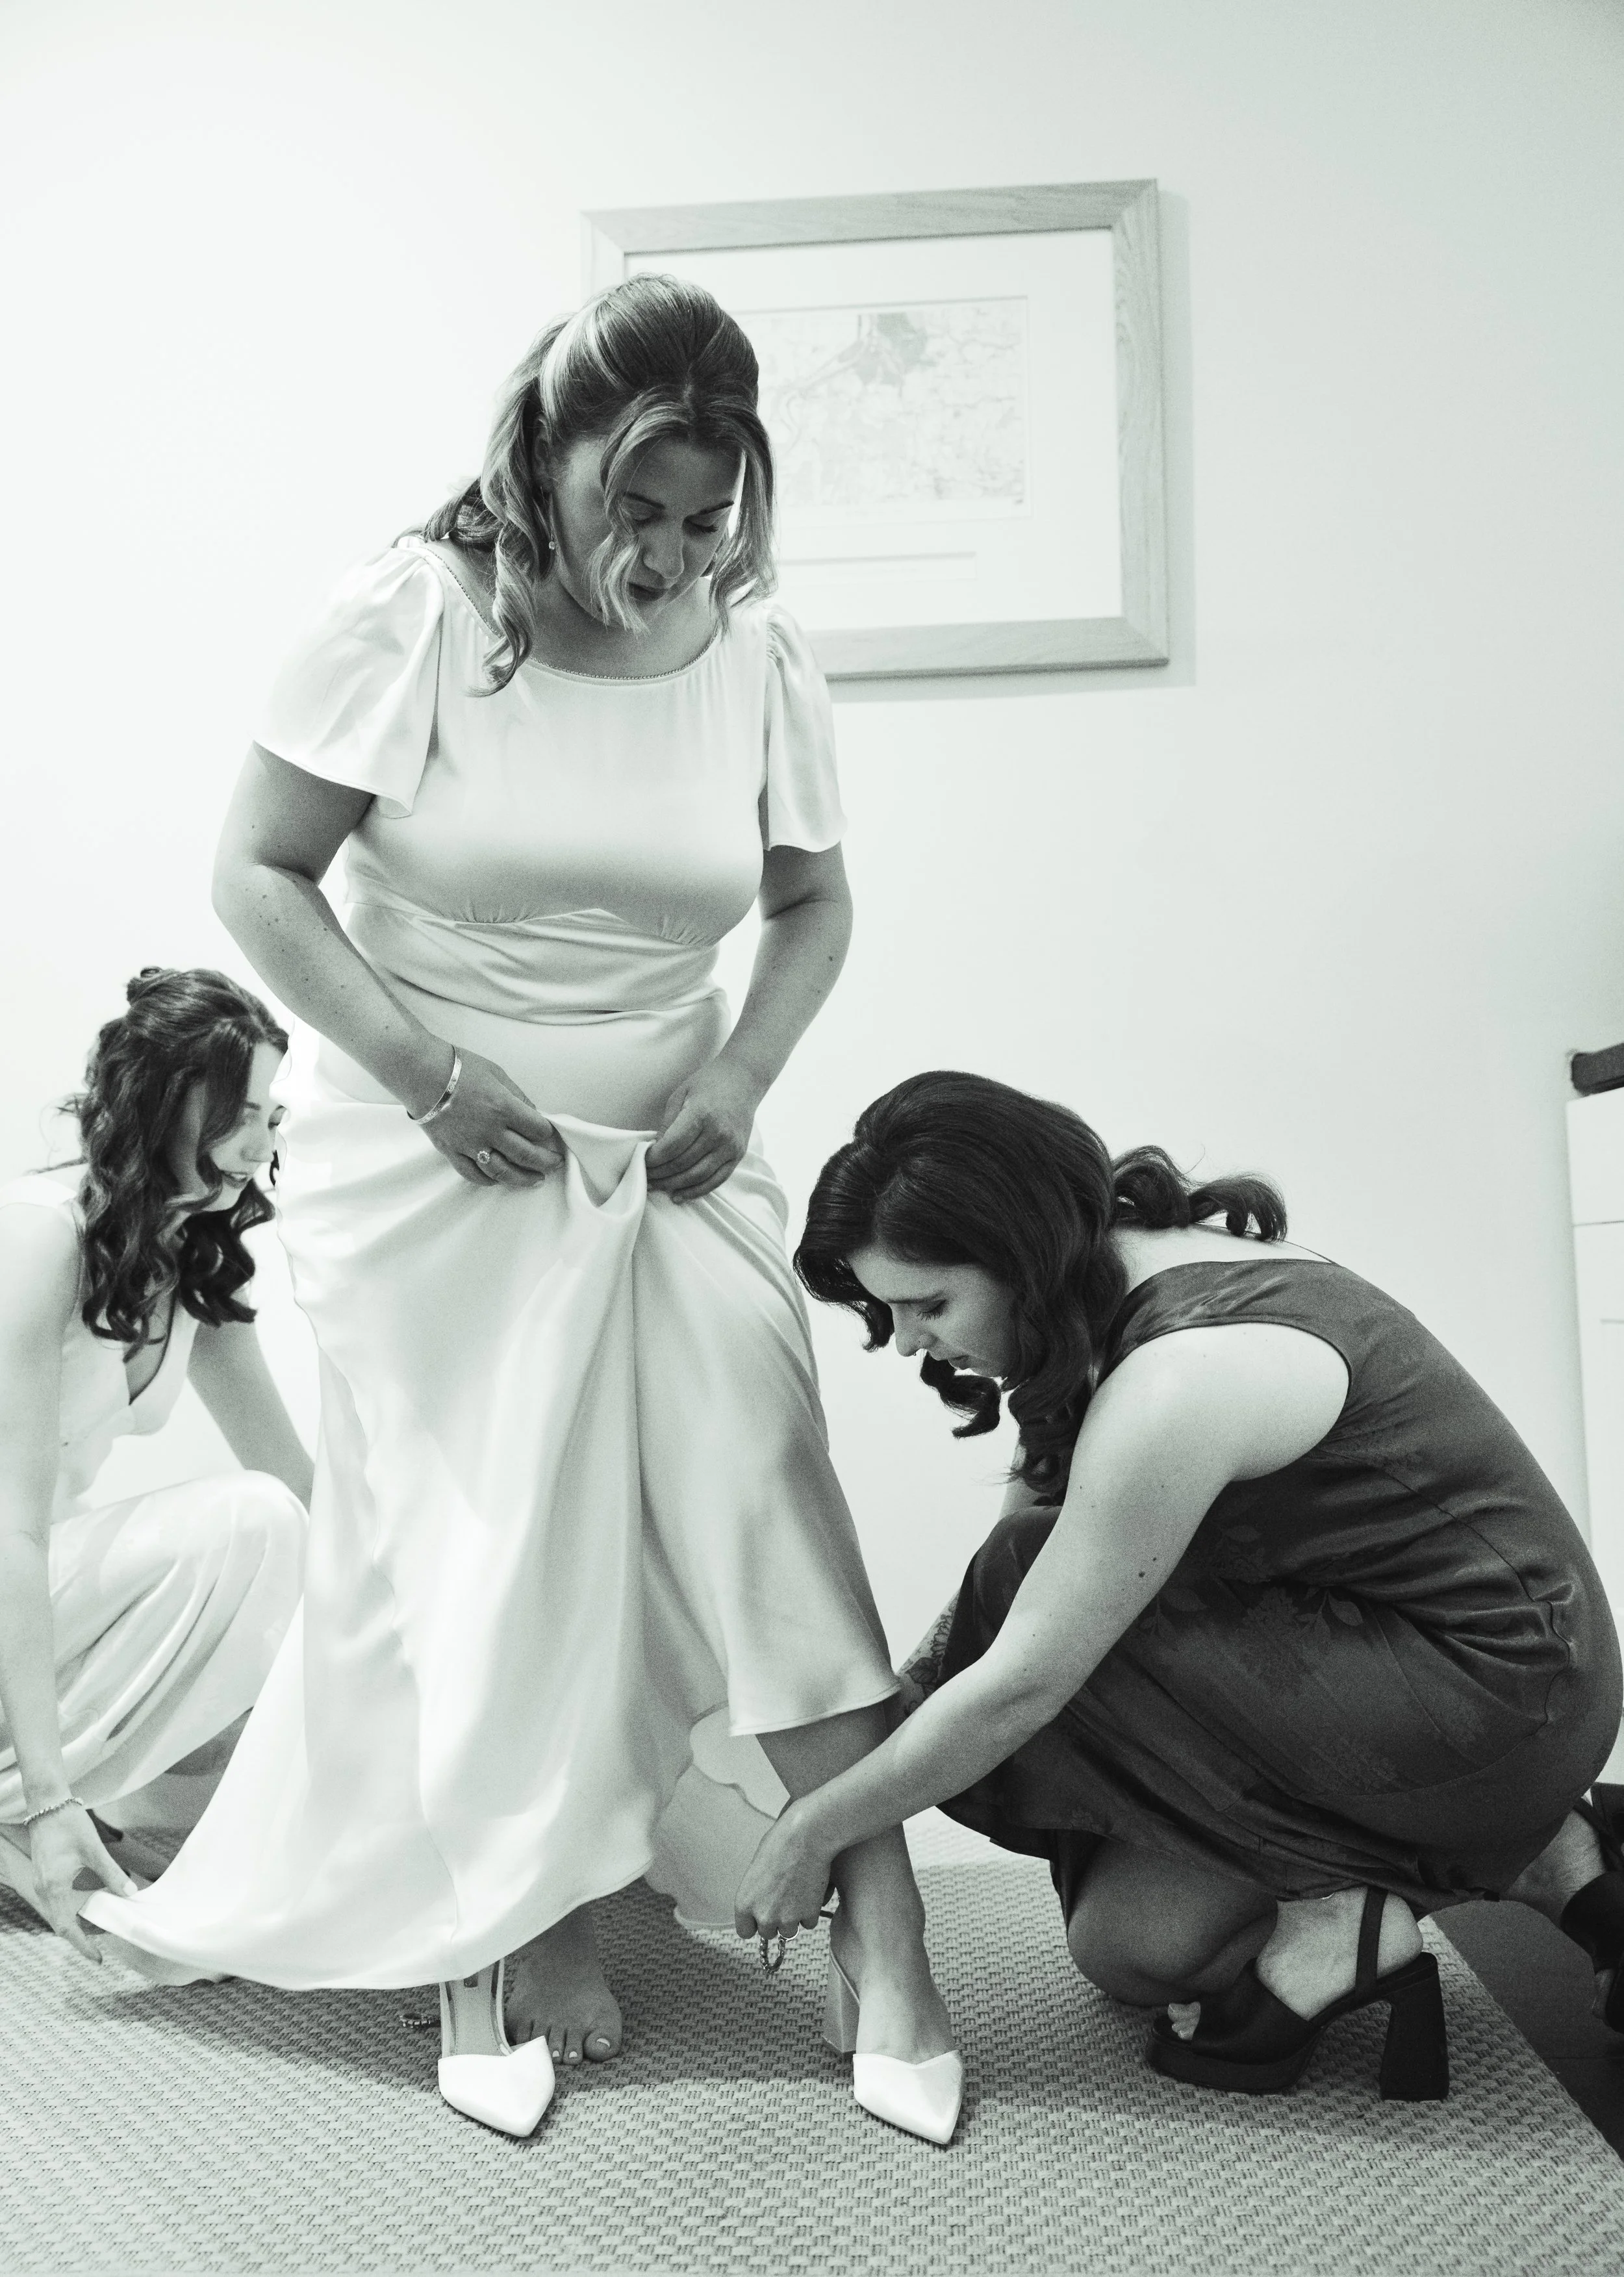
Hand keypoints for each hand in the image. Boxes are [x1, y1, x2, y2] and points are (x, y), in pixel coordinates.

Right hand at [28, 1805, 138, 1962]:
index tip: (98, 1958)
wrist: (47, 1803)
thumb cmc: (68, 1823)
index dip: (82, 1945)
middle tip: (105, 1941)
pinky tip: (89, 1903)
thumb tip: (129, 1893)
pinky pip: (56, 1901)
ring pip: (58, 1913)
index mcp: (53, 1887)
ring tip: (102, 1924)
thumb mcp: (93, 1849)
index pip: (66, 1927)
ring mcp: (41, 1883)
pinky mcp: (44, 1875)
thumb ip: (110, 1873)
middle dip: (82, 1935)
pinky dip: (72, 1908)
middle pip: (61, 1923)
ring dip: (77, 1921)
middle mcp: (43, 1889)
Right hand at [408, 1046, 566, 1188]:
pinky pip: (473, 1174)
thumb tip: (532, 1114)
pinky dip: (489, 1179)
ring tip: (536, 1180)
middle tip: (555, 1163)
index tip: (549, 1133)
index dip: (548, 1132)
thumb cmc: (459, 1067)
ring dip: (523, 1178)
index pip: (537, 1129)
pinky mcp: (451, 1151)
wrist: (421, 1073)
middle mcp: (489, 1130)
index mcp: (504, 1108)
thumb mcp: (497, 1073)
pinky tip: (499, 1178)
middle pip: (526, 1155)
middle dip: (546, 1161)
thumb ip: (518, 1096)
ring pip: (502, 1171)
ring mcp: (469, 1144)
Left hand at [646, 1057, 763, 1202]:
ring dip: (674, 1185)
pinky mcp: (738, 1155)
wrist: (744, 1079)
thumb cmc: (707, 1083)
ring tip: (658, 1186)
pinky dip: (696, 1191)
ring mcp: (730, 1146)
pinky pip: (715, 1180)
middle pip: (682, 1164)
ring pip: (697, 1176)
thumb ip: (668, 1124)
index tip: (641, 1161)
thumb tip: (656, 1152)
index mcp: (701, 1114)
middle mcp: (718, 1132)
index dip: (653, 1159)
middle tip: (644, 1177)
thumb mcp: (680, 1095)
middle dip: (659, 1174)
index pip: (672, 1146)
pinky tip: (679, 1194)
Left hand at [734, 1799, 835, 1944]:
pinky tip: (811, 1891)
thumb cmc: (779, 1844)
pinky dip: (811, 1911)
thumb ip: (756, 1893)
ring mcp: (787, 1918)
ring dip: (794, 1918)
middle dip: (776, 1920)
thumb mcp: (756, 1870)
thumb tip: (761, 1903)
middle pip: (768, 1933)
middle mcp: (763, 1915)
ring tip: (798, 1893)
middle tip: (784, 1899)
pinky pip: (809, 1923)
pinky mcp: (808, 1915)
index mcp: (744, 1904)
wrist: (805, 1837)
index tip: (762, 1916)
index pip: (745, 1931)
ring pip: (789, 1931)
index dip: (755, 1923)